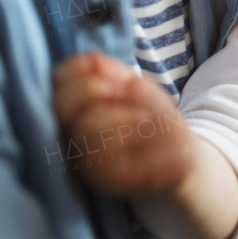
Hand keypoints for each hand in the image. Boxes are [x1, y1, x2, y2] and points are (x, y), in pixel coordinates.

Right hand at [52, 51, 194, 196]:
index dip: (78, 68)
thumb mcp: (139, 88)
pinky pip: (100, 155)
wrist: (179, 155)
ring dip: (115, 115)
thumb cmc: (154, 117)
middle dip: (91, 89)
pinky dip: (125, 135)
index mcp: (75, 104)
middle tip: (123, 90)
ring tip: (143, 116)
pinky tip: (144, 128)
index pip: (58, 78)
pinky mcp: (101, 176)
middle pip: (60, 104)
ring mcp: (82, 155)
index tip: (105, 69)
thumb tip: (95, 62)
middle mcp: (70, 130)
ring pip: (81, 128)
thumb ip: (115, 74)